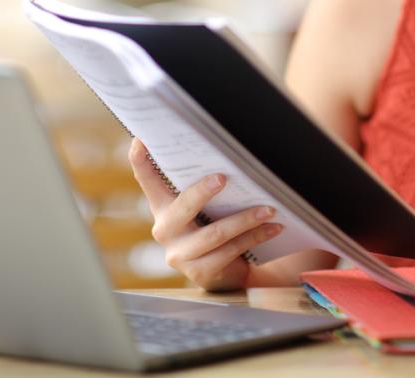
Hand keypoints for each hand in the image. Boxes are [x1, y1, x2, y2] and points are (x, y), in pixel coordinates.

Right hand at [127, 138, 282, 290]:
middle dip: (202, 192)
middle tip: (223, 178)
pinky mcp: (200, 273)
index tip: (140, 140)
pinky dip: (255, 237)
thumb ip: (204, 185)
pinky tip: (274, 227)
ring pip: (215, 234)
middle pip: (182, 208)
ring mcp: (180, 255)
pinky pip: (230, 252)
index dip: (141, 161)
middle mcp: (165, 230)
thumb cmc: (216, 225)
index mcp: (162, 206)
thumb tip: (229, 153)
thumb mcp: (206, 205)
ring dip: (245, 219)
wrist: (230, 272)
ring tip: (269, 208)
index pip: (147, 180)